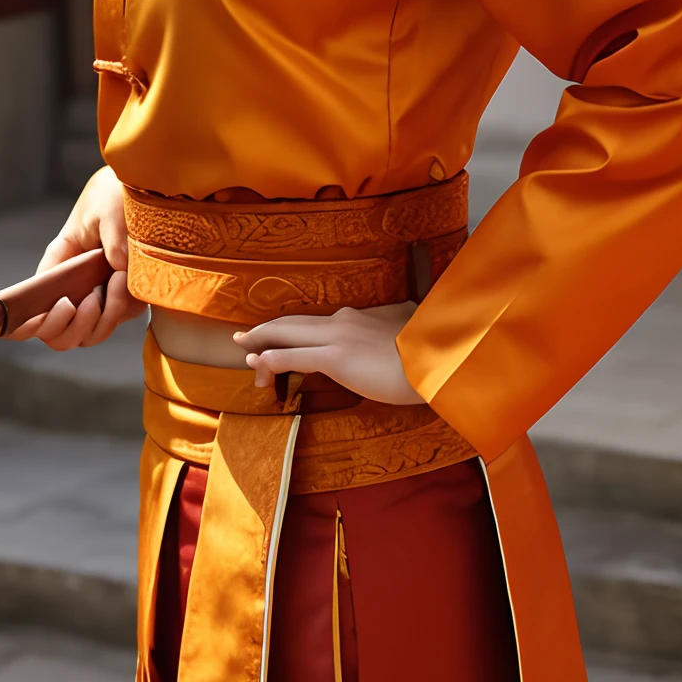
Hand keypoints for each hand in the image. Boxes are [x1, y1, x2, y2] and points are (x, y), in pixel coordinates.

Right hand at [7, 165, 144, 351]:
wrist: (143, 184)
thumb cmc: (114, 194)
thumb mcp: (109, 213)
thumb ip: (113, 245)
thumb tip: (119, 275)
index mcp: (59, 260)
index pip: (34, 301)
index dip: (39, 319)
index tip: (66, 305)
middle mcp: (72, 284)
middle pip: (57, 332)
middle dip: (75, 327)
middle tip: (94, 300)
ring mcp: (96, 294)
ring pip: (86, 334)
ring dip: (102, 321)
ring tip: (117, 282)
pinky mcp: (120, 298)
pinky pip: (116, 321)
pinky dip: (123, 312)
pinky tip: (130, 283)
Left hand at [234, 303, 424, 405]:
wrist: (437, 360)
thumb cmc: (426, 355)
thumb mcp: (405, 337)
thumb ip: (392, 333)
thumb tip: (397, 333)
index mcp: (357, 318)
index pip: (315, 324)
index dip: (292, 332)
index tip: (279, 339)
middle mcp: (342, 322)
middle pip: (293, 323)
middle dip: (266, 330)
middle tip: (244, 338)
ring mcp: (337, 338)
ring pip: (287, 335)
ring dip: (262, 344)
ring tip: (244, 351)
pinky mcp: (335, 357)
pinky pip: (294, 357)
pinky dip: (272, 359)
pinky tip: (258, 363)